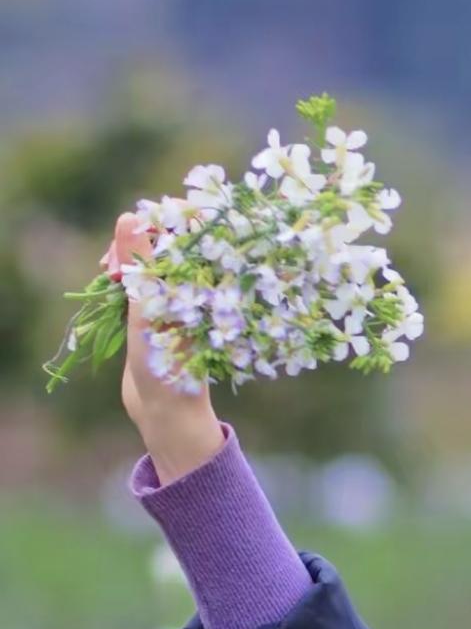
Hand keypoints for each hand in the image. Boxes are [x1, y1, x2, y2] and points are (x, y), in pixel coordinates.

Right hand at [108, 211, 225, 480]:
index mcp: (206, 279)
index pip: (194, 225)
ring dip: (123, 257)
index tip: (136, 226)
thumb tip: (128, 216)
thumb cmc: (167, 362)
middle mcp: (193, 283)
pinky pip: (138, 277)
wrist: (165, 411)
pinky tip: (106, 280)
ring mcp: (174, 295)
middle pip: (164, 238)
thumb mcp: (149, 308)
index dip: (164, 217)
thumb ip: (140, 262)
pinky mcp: (156, 308)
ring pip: (147, 257)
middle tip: (113, 262)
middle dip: (135, 240)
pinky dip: (121, 274)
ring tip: (106, 272)